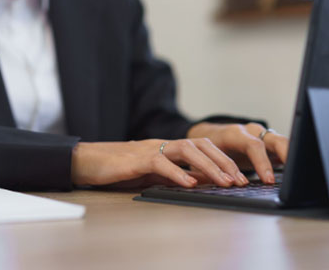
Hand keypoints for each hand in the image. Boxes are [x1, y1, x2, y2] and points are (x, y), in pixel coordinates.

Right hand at [71, 139, 249, 188]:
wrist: (88, 161)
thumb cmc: (118, 168)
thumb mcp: (152, 174)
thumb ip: (174, 175)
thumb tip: (198, 182)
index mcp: (168, 148)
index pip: (203, 148)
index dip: (223, 161)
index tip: (240, 177)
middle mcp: (163, 145)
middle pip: (200, 145)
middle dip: (224, 162)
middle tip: (240, 180)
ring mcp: (150, 150)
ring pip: (186, 150)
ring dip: (208, 166)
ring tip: (224, 182)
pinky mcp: (136, 160)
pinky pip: (161, 163)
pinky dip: (177, 173)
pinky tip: (190, 184)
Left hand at [187, 122, 288, 183]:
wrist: (211, 135)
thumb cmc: (208, 147)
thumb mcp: (207, 157)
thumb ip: (215, 169)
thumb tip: (222, 186)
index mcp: (234, 134)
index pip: (253, 145)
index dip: (262, 163)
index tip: (268, 180)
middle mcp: (252, 132)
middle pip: (276, 140)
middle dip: (287, 156)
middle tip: (293, 176)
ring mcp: (262, 136)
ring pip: (283, 143)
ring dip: (291, 159)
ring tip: (298, 176)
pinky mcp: (268, 144)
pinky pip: (282, 150)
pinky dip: (289, 161)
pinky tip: (294, 174)